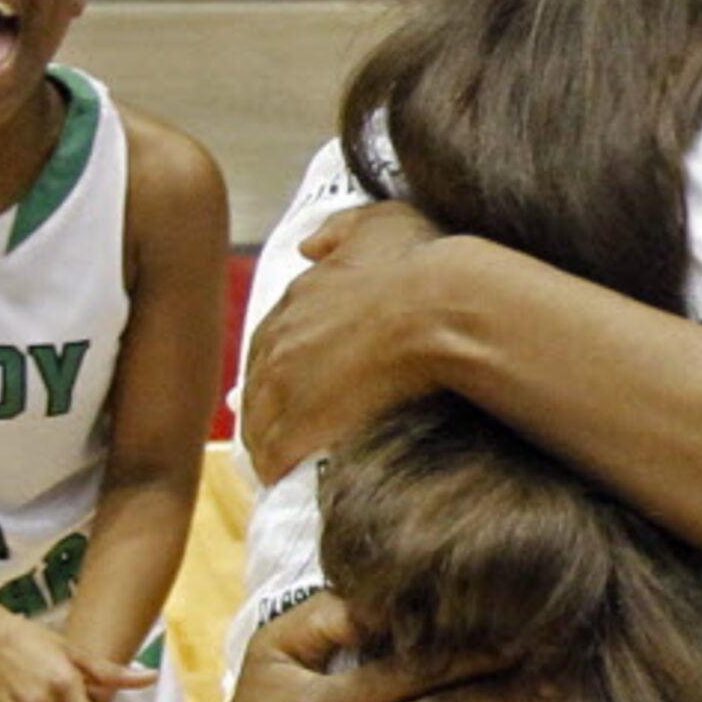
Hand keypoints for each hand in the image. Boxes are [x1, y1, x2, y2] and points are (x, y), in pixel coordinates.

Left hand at [240, 202, 450, 482]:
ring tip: (283, 463)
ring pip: (258, 424)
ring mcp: (285, 385)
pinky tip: (286, 479)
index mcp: (296, 298)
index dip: (281, 367)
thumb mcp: (380, 221)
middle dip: (267, 407)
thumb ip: (339, 230)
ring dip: (267, 442)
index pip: (269, 342)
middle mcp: (280, 341)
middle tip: (285, 430)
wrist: (444, 309)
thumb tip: (308, 245)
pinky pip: (273, 456)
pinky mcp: (298, 424)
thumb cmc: (422, 263)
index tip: (295, 386)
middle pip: (256, 386)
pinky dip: (276, 467)